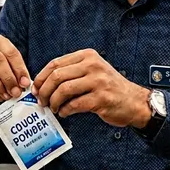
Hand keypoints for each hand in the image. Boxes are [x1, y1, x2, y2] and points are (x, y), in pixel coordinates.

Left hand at [32, 49, 150, 127]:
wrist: (134, 101)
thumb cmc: (108, 87)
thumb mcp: (92, 71)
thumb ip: (71, 73)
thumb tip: (42, 83)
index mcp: (87, 56)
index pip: (55, 63)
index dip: (41, 77)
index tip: (35, 88)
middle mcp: (93, 65)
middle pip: (57, 76)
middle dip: (44, 91)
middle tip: (41, 101)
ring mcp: (98, 82)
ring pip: (64, 90)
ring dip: (53, 102)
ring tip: (53, 108)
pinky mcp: (101, 99)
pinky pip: (74, 105)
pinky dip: (65, 110)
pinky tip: (64, 113)